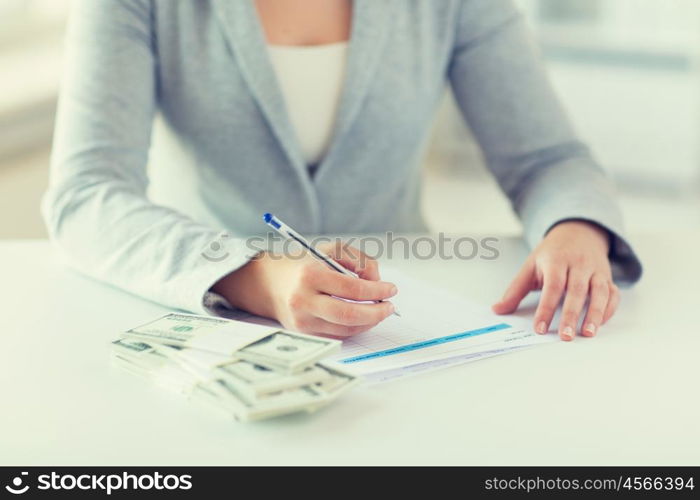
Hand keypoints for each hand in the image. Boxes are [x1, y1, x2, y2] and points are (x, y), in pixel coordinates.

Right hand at [212, 242, 396, 336]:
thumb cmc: (303, 264)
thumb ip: (357, 260)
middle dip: (377, 313)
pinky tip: (362, 317)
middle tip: (390, 306)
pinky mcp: (303, 333)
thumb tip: (376, 281)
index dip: (377, 291)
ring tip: (379, 310)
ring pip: (346, 328)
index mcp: (309, 275)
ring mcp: (302, 321)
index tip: (391, 289)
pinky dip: (354, 327)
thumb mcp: (328, 250)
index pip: (352, 289)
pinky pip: (337, 334)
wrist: (266, 283)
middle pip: (350, 315)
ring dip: (369, 322)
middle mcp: (303, 300)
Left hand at [492, 221, 618, 340]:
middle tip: (566, 336)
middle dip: (572, 315)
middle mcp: (579, 264)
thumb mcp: (530, 266)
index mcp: (556, 261)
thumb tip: (497, 310)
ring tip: (588, 334)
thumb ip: (514, 290)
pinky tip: (600, 324)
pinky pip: (613, 294)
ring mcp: (596, 270)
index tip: (540, 328)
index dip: (546, 308)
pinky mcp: (608, 277)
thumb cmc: (552, 254)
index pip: (552, 286)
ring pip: (600, 292)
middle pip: (576, 291)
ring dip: (595, 314)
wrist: (578, 232)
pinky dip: (609, 309)